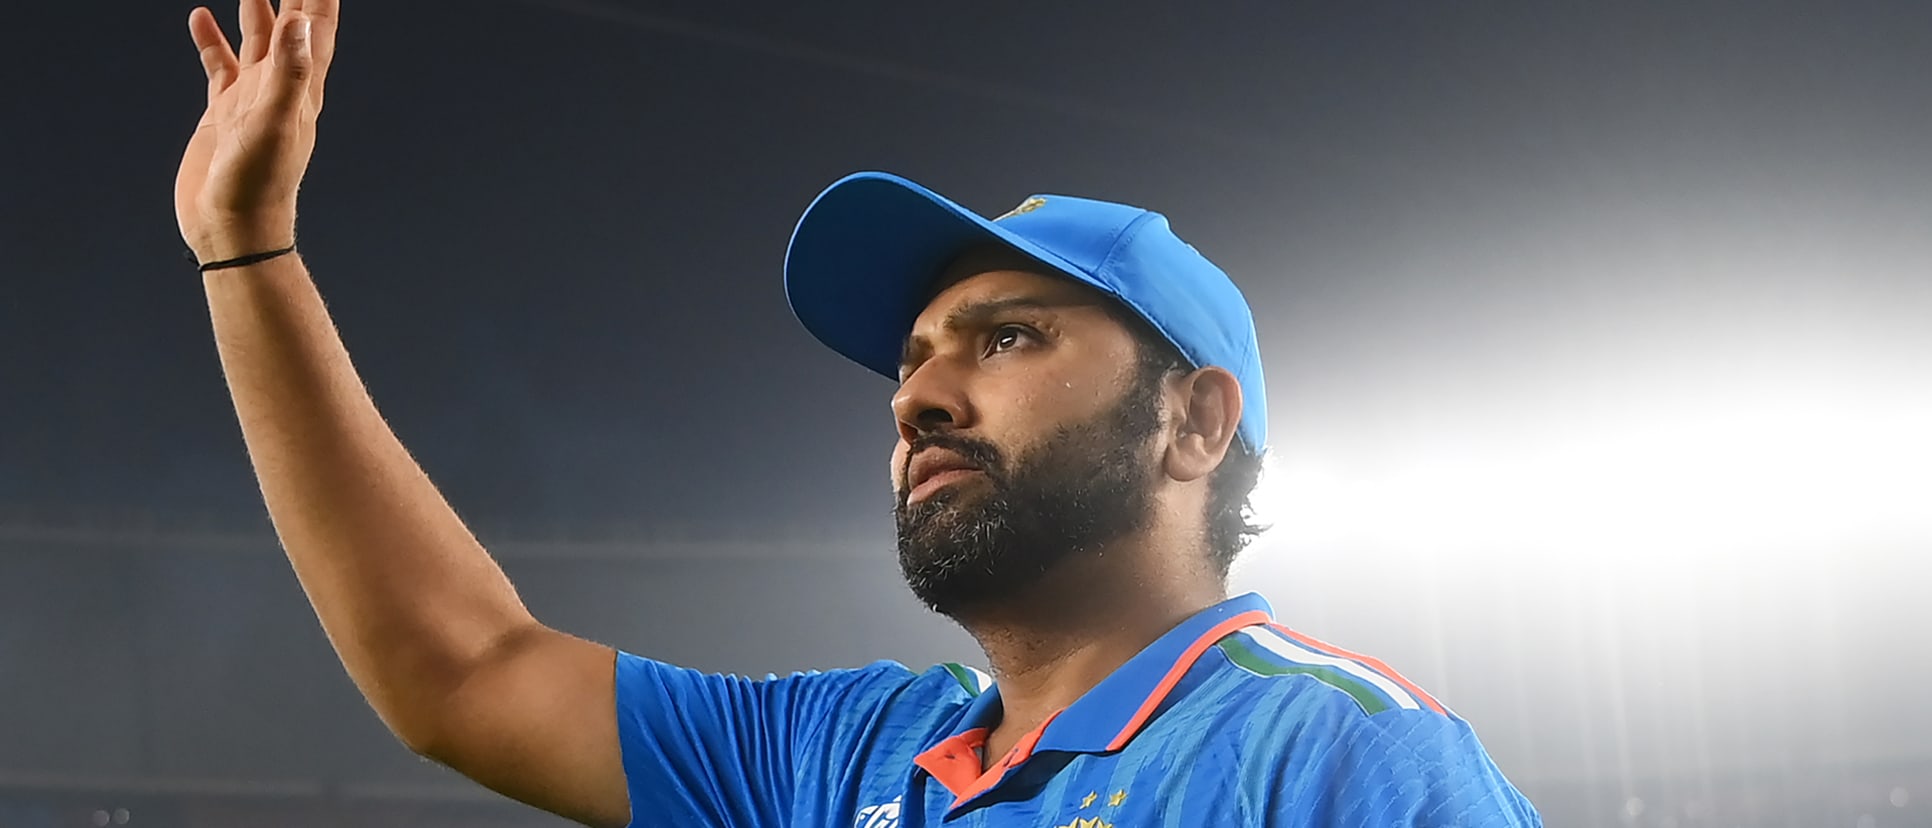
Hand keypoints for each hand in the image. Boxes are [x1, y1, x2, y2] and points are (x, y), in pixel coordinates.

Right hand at [175, 0, 339, 262]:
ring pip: (255, 41)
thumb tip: (300, 22)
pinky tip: (199, 18)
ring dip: (255, 9)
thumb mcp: (275, 121)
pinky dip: (211, 41)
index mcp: (302, 87)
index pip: (317, 28)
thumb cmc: (259, 184)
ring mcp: (251, 99)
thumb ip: (290, 71)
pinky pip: (219, 66)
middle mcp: (281, 88)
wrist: (232, 229)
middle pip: (290, 27)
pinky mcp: (222, 113)